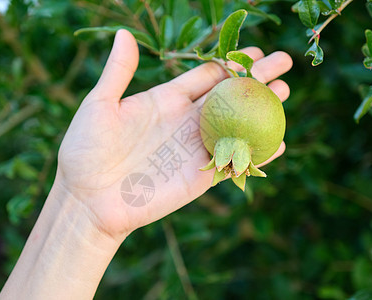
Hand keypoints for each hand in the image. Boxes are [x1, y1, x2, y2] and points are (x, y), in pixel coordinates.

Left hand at [56, 29, 291, 241]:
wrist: (87, 198)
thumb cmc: (86, 150)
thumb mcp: (100, 104)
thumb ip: (118, 71)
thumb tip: (124, 34)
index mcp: (165, 99)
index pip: (206, 75)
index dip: (231, 63)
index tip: (255, 52)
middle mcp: (184, 121)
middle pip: (229, 95)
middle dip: (256, 79)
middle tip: (284, 63)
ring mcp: (194, 148)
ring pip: (237, 125)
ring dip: (262, 111)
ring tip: (284, 93)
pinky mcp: (199, 176)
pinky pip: (234, 161)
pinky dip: (257, 153)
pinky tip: (279, 142)